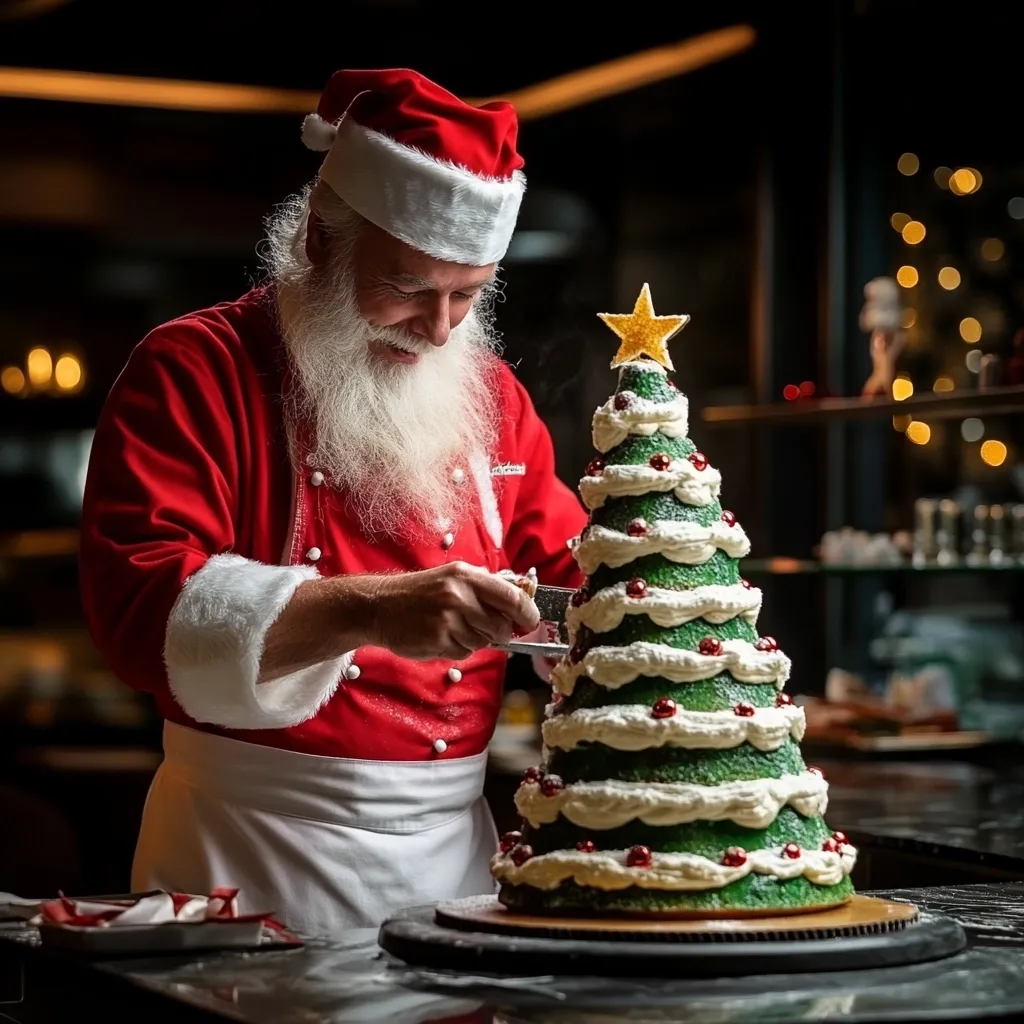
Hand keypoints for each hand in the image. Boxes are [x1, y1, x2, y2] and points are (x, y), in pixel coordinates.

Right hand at [368, 562, 539, 660]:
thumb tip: (521, 601)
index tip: (532, 622)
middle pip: (501, 625)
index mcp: (466, 576)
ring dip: (474, 640)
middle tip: (484, 627)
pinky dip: (458, 648)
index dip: (528, 613)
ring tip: (452, 627)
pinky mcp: (437, 639)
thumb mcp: (453, 578)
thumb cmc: (420, 592)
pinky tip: (441, 636)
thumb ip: (485, 588)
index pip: (512, 596)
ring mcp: (447, 619)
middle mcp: (458, 595)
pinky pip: (464, 652)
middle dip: (499, 632)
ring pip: (483, 642)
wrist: (379, 606)